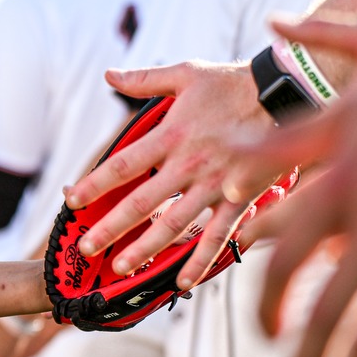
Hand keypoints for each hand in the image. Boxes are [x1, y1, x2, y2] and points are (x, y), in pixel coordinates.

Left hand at [62, 61, 276, 288]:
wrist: (285, 93)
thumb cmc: (233, 83)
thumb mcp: (186, 74)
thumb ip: (144, 79)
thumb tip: (108, 74)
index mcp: (171, 134)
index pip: (123, 165)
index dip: (94, 184)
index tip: (71, 200)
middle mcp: (188, 164)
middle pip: (141, 202)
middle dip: (110, 228)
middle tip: (86, 248)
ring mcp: (213, 185)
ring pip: (174, 225)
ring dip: (146, 249)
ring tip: (122, 266)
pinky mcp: (240, 198)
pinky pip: (217, 235)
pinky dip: (200, 260)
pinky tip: (181, 282)